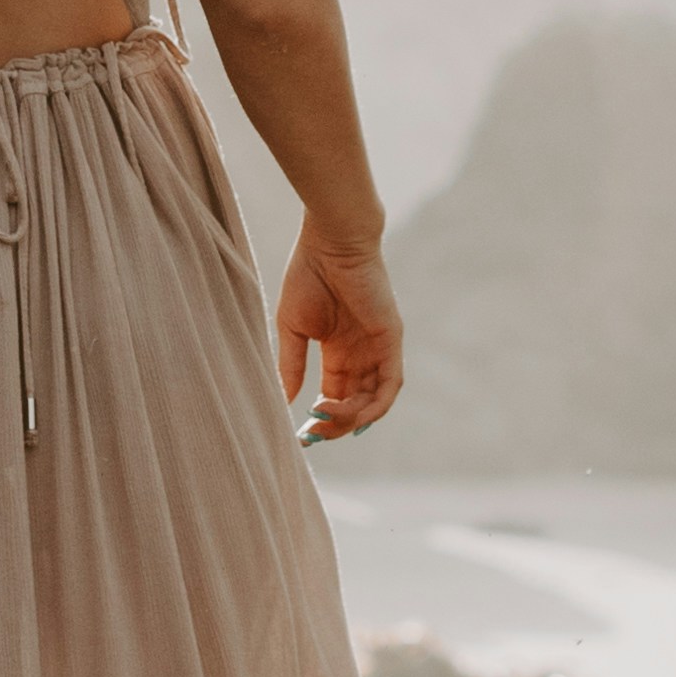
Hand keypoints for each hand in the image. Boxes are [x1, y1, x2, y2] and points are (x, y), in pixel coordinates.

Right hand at [275, 226, 399, 442]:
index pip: (336, 396)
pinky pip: (390, 384)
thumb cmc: (308, 275)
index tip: (300, 434)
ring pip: (374, 401)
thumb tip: (284, 401)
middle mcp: (362, 354)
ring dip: (351, 419)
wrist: (330, 242)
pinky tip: (347, 413)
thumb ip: (291, 365)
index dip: (320, 418)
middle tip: (312, 433)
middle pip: (355, 404)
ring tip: (323, 419)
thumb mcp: (293, 328)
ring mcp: (379, 348)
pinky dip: (373, 406)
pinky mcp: (391, 340)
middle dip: (335, 425)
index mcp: (339, 351)